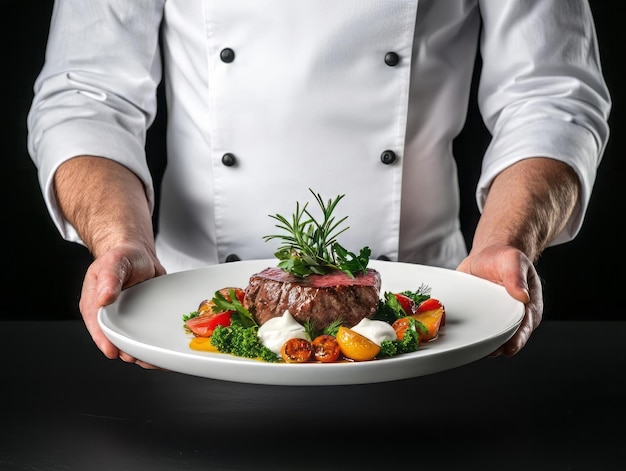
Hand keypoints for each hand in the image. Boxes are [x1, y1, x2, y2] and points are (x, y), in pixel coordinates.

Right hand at [79, 242, 166, 367]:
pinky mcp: (142, 320)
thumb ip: (109, 277)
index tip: (112, 351)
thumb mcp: (115, 262)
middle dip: (124, 350)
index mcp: (95, 304)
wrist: (140, 256)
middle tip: (136, 357)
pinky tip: (161, 350)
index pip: (97, 325)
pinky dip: (153, 344)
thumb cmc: (123, 257)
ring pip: (131, 341)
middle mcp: (110, 315)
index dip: (103, 340)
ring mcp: (127, 320)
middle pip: (114, 338)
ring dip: (140, 351)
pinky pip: (146, 335)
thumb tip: (103, 297)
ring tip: (151, 359)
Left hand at [457, 244, 542, 356]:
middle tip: (487, 352)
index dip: (518, 339)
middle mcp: (511, 318)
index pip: (524, 327)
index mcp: (527, 308)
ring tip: (471, 348)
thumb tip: (522, 295)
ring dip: (481, 344)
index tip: (510, 348)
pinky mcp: (478, 318)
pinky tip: (458, 338)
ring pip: (489, 337)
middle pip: (506, 337)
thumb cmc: (504, 259)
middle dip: (497, 346)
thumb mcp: (513, 261)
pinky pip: (474, 329)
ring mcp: (493, 320)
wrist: (487, 257)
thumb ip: (517, 276)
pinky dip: (467, 334)